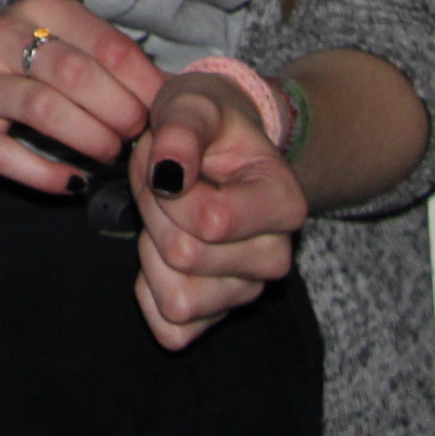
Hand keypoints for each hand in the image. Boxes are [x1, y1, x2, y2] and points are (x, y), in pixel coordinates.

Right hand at [0, 0, 165, 193]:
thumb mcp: (45, 41)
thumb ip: (99, 60)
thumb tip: (169, 92)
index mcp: (37, 12)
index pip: (104, 42)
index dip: (142, 80)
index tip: (162, 110)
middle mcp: (2, 39)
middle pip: (76, 74)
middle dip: (118, 110)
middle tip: (136, 136)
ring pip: (43, 109)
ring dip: (88, 138)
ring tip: (109, 156)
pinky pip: (5, 153)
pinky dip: (45, 173)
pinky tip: (71, 183)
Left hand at [127, 73, 308, 350]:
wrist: (214, 145)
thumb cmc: (206, 125)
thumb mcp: (192, 105)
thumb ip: (181, 130)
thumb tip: (168, 176)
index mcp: (284, 204)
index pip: (210, 221)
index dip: (167, 188)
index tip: (167, 158)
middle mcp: (275, 257)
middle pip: (185, 257)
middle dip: (153, 212)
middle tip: (160, 181)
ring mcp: (248, 291)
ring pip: (177, 300)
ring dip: (150, 251)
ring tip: (163, 213)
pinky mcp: (218, 316)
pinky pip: (171, 330)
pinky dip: (150, 291)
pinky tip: (160, 252)